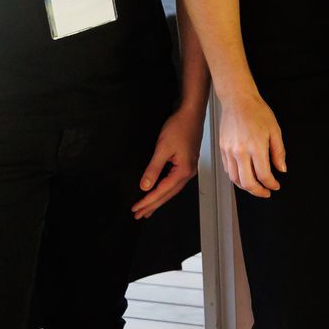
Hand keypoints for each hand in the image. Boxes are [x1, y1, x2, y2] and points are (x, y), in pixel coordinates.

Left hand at [134, 102, 203, 217]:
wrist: (192, 113)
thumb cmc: (179, 128)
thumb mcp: (162, 148)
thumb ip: (153, 169)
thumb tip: (145, 187)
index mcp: (183, 171)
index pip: (162, 191)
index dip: (148, 201)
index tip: (136, 209)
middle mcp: (188, 173)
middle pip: (168, 194)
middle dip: (153, 205)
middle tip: (139, 215)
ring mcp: (188, 168)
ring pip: (172, 189)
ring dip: (159, 199)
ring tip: (147, 209)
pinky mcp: (186, 163)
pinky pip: (174, 182)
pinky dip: (164, 189)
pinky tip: (159, 191)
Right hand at [218, 92, 285, 196]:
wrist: (238, 101)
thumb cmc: (257, 112)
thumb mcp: (275, 131)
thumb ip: (279, 152)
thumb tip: (281, 169)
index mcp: (256, 147)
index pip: (264, 175)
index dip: (271, 184)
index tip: (275, 185)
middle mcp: (240, 152)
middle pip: (247, 183)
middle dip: (258, 192)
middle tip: (265, 192)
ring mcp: (229, 151)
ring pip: (235, 179)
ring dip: (246, 187)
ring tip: (255, 186)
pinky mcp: (222, 149)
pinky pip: (228, 170)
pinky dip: (236, 177)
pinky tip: (244, 175)